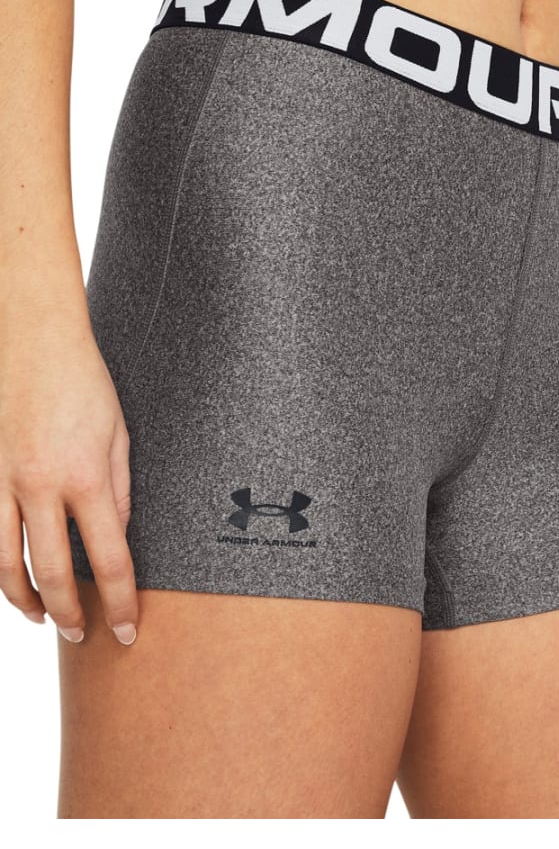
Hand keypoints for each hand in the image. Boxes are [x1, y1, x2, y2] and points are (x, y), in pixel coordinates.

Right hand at [0, 317, 136, 644]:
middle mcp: (38, 487)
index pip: (108, 558)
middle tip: (83, 635)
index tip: (128, 629)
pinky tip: (13, 578)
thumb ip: (119, 492)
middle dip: (70, 613)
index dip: (119, 601)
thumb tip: (116, 537)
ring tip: (45, 619)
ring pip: (5, 562)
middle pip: (51, 572)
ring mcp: (2, 482)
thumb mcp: (119, 436)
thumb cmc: (85, 383)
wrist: (33, 341)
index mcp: (84, 477)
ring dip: (26, 600)